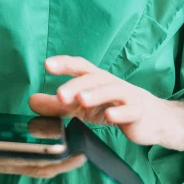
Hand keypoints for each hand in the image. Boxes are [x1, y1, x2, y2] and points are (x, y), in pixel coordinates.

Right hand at [0, 107, 86, 177]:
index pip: (27, 164)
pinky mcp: (9, 155)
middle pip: (39, 168)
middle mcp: (5, 164)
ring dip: (58, 160)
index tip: (70, 153)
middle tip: (84, 153)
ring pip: (38, 165)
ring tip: (78, 147)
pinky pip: (32, 159)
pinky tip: (60, 144)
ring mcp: (8, 161)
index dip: (50, 161)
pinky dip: (47, 154)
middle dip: (62, 163)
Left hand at [28, 55, 170, 146]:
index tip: (47, 64)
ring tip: (80, 100)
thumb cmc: (113, 107)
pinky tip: (111, 116)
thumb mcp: (82, 107)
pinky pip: (131, 110)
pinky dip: (121, 112)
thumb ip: (58, 105)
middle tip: (60, 95)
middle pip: (93, 78)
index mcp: (95, 79)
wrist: (152, 119)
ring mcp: (126, 96)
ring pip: (111, 90)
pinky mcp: (139, 112)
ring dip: (95, 94)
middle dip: (76, 84)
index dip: (64, 64)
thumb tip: (31, 102)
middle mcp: (110, 82)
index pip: (79, 66)